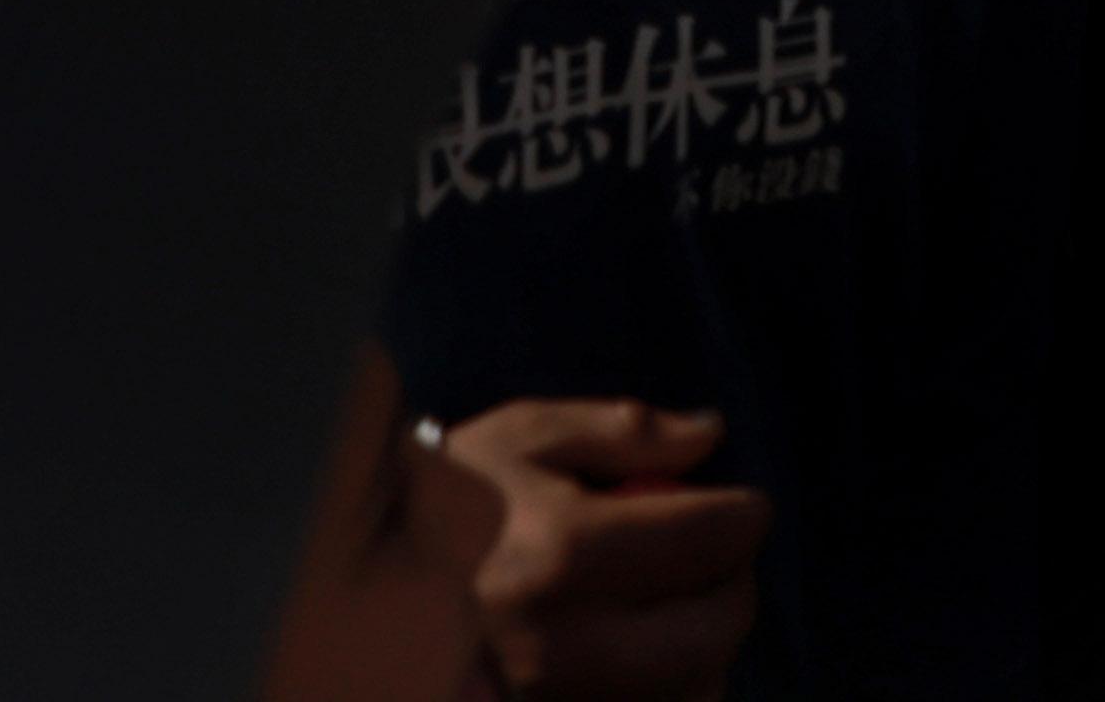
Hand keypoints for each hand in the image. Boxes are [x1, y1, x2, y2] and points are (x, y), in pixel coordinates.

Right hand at [453, 398, 770, 696]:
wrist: (360, 588)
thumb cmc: (445, 500)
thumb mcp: (524, 437)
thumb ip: (624, 430)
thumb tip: (710, 435)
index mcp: (566, 554)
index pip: (711, 539)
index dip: (744, 513)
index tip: (740, 505)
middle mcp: (571, 644)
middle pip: (716, 628)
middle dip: (733, 584)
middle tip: (715, 555)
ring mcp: (564, 700)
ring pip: (695, 688)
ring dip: (705, 643)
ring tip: (671, 602)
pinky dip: (669, 686)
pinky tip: (640, 647)